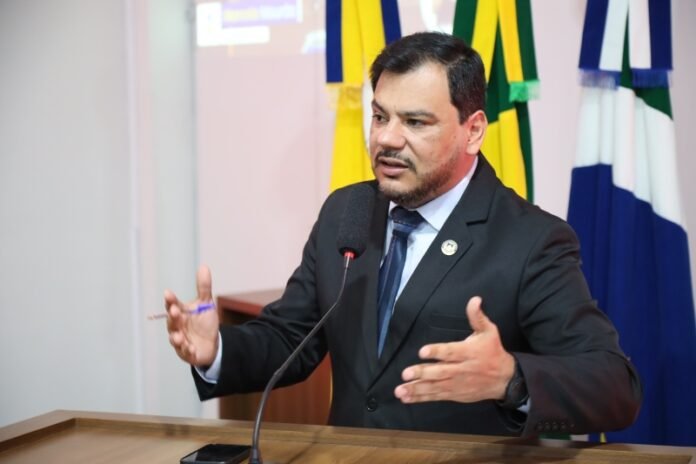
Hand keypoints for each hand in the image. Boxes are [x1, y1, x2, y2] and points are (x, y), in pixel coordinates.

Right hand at [165, 265, 219, 366]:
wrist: (212, 343)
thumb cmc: (204, 322)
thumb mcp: (206, 304)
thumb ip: (203, 287)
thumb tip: (204, 266)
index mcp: (180, 313)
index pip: (172, 305)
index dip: (170, 300)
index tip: (168, 293)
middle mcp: (177, 327)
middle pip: (172, 321)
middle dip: (173, 317)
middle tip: (175, 311)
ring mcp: (181, 340)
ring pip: (175, 339)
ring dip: (176, 337)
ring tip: (179, 336)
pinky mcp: (187, 353)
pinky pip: (185, 352)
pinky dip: (187, 350)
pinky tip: (191, 347)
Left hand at [394, 296, 515, 403]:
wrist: (505, 379)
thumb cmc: (492, 352)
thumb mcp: (489, 332)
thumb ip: (478, 317)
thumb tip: (474, 300)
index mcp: (468, 353)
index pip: (450, 352)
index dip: (437, 352)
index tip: (422, 352)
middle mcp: (461, 370)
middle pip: (440, 372)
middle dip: (422, 373)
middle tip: (406, 374)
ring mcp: (456, 384)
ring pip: (435, 387)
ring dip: (416, 389)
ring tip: (400, 391)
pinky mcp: (454, 394)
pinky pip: (436, 396)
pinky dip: (421, 398)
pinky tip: (406, 398)